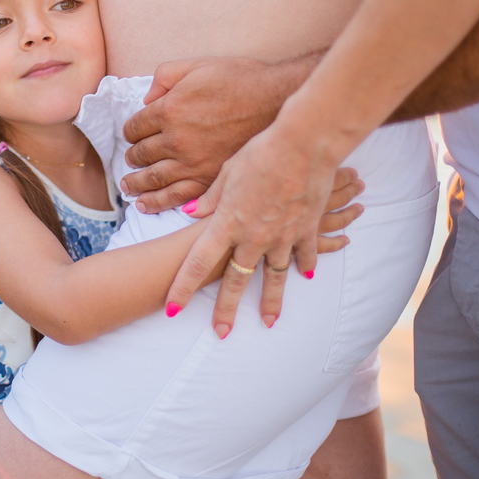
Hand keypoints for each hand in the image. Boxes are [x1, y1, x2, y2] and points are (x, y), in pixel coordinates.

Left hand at [122, 55, 316, 213]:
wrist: (276, 100)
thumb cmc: (239, 79)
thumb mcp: (197, 65)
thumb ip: (165, 76)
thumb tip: (148, 99)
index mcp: (169, 110)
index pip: (135, 127)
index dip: (130, 131)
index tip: (133, 134)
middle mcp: (176, 140)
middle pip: (141, 154)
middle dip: (132, 157)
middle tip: (130, 160)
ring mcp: (192, 163)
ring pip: (153, 179)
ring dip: (136, 184)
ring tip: (128, 187)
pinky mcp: (209, 180)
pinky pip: (176, 197)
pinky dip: (156, 202)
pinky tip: (145, 205)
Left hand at [169, 120, 343, 335]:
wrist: (303, 145)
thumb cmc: (260, 152)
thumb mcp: (227, 172)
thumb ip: (209, 198)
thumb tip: (190, 213)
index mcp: (227, 223)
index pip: (197, 263)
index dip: (183, 288)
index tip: (173, 308)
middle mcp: (253, 236)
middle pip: (235, 280)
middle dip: (226, 309)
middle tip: (221, 332)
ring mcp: (281, 236)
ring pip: (273, 277)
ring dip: (270, 302)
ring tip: (267, 322)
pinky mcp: (305, 230)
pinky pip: (304, 255)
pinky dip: (305, 266)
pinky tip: (306, 277)